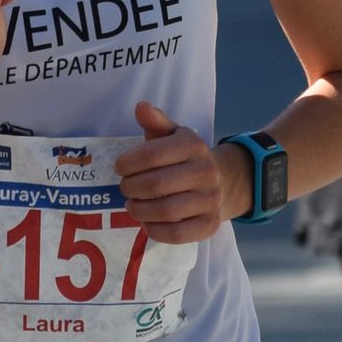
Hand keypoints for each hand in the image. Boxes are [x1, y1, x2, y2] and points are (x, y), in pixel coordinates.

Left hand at [117, 100, 233, 245]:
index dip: (128, 163)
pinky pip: (177, 234)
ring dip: (140, 210)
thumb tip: (141, 107)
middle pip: (155, 185)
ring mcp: (210, 200)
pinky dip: (155, 230)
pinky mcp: (210, 225)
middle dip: (131, 188)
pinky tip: (147, 222)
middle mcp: (206, 172)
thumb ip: (156, 122)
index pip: (153, 154)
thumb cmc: (185, 158)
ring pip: (165, 211)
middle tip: (125, 188)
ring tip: (132, 205)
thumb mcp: (173, 136)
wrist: (223, 183)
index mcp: (193, 146)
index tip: (119, 167)